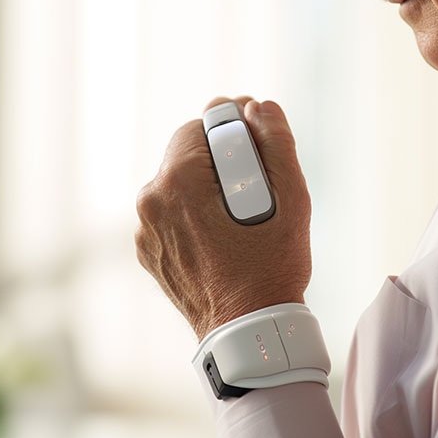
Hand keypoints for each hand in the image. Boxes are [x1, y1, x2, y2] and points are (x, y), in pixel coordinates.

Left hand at [134, 96, 311, 340]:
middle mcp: (151, 201)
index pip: (201, 125)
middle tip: (254, 185)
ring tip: (240, 215)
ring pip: (177, 184)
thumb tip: (259, 105)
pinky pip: (170, 215)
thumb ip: (276, 143)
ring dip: (205, 187)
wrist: (248, 331)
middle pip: (185, 153)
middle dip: (220, 159)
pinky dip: (192, 215)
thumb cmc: (272, 266)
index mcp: (178, 181)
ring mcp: (145, 230)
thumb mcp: (291, 199)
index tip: (255, 143)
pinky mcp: (148, 253)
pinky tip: (221, 237)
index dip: (232, 128)